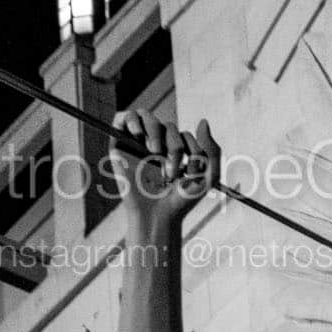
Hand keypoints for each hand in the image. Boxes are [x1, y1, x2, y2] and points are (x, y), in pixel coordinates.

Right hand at [109, 109, 220, 235]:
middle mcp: (156, 145)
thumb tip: (203, 120)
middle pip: (168, 126)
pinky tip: (139, 135)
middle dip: (174, 147)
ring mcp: (137, 144)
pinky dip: (132, 120)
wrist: (157, 214)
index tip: (190, 173)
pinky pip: (124, 117)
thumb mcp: (209, 176)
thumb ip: (212, 149)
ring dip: (155, 132)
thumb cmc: (181, 200)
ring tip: (154, 152)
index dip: (192, 149)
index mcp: (175, 151)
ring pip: (147, 116)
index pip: (185, 135)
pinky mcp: (119, 145)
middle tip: (171, 171)